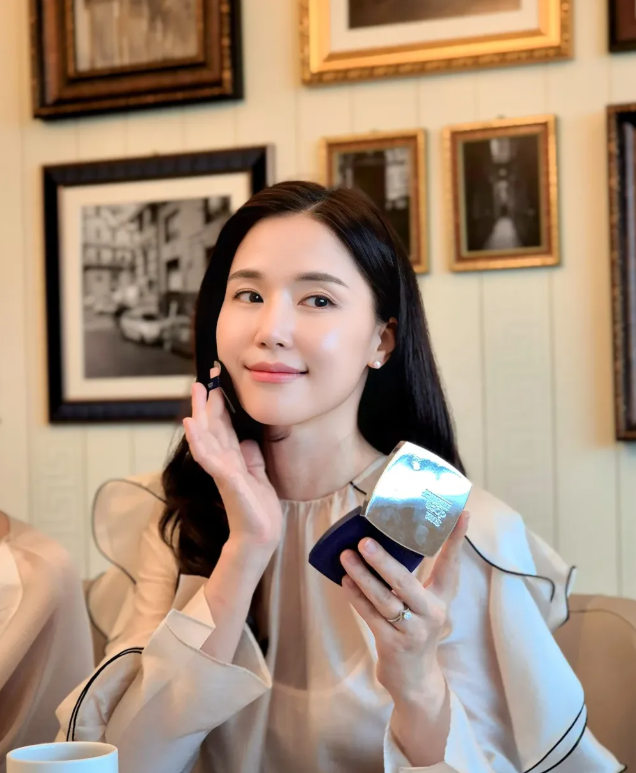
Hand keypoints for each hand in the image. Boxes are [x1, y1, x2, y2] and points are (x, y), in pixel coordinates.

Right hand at [183, 364, 282, 554]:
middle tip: (201, 379)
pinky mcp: (226, 479)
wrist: (260, 537)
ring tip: (197, 393)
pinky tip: (191, 425)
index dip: (220, 407)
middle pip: (212, 428)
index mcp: (233, 460)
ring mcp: (223, 470)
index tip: (217, 385)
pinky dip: (199, 439)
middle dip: (207, 404)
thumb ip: (252, 460)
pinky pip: (209, 456)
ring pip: (207, 436)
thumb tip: (248, 441)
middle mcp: (224, 462)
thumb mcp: (259, 478)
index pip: (224, 428)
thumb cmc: (258, 511)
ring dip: (200, 414)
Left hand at [339, 511, 469, 706]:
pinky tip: (345, 581)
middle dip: (383, 560)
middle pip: (405, 582)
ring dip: (362, 576)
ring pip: (384, 599)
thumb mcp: (424, 605)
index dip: (455, 540)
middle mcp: (431, 613)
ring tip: (346, 556)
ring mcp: (412, 631)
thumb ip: (412, 580)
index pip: (450, 565)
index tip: (462, 514)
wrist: (415, 680)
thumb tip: (384, 541)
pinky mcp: (392, 644)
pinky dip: (356, 597)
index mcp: (442, 599)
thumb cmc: (415, 630)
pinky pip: (370, 615)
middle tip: (364, 540)